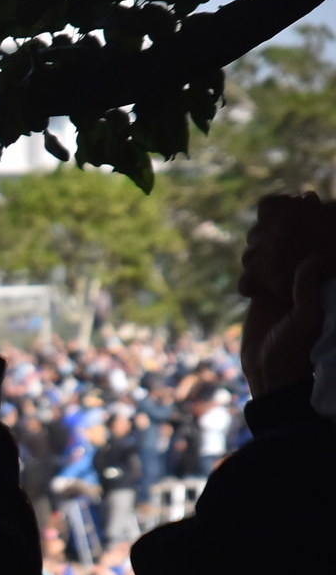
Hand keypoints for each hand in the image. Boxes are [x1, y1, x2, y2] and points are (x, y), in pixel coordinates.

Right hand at [239, 194, 335, 397]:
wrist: (268, 377)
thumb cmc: (295, 352)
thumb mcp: (306, 320)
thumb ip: (307, 291)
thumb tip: (313, 261)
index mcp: (319, 288)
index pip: (322, 251)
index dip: (321, 227)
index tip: (317, 201)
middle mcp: (304, 285)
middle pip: (301, 247)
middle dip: (298, 225)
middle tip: (301, 198)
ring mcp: (282, 290)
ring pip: (278, 256)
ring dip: (274, 239)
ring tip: (274, 215)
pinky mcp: (261, 297)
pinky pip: (256, 273)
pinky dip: (253, 263)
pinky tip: (253, 247)